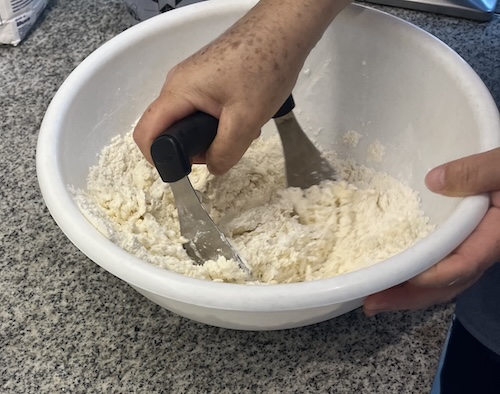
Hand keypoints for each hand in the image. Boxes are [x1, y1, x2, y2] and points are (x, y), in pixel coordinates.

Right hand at [133, 0, 349, 174]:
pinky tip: (246, 117)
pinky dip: (222, 120)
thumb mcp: (245, 119)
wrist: (284, 29)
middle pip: (170, 128)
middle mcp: (179, 84)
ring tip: (242, 130)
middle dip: (195, 147)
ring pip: (191, 119)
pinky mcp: (210, 76)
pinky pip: (205, 107)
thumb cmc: (264, 67)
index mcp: (178, 91)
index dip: (158, 159)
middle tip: (225, 148)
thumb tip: (212, 168)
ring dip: (214, 134)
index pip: (146, 133)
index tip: (184, 171)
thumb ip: (225, 151)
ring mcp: (195, 78)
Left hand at [364, 148, 499, 315]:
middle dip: (409, 297)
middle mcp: (485, 249)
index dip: (432, 274)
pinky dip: (417, 273)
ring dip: (409, 292)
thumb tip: (432, 182)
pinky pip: (442, 264)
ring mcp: (475, 247)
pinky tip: (395, 274)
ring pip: (443, 280)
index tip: (401, 275)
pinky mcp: (466, 240)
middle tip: (371, 304)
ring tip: (374, 300)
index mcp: (495, 236)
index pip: (464, 264)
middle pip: (447, 284)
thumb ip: (477, 172)